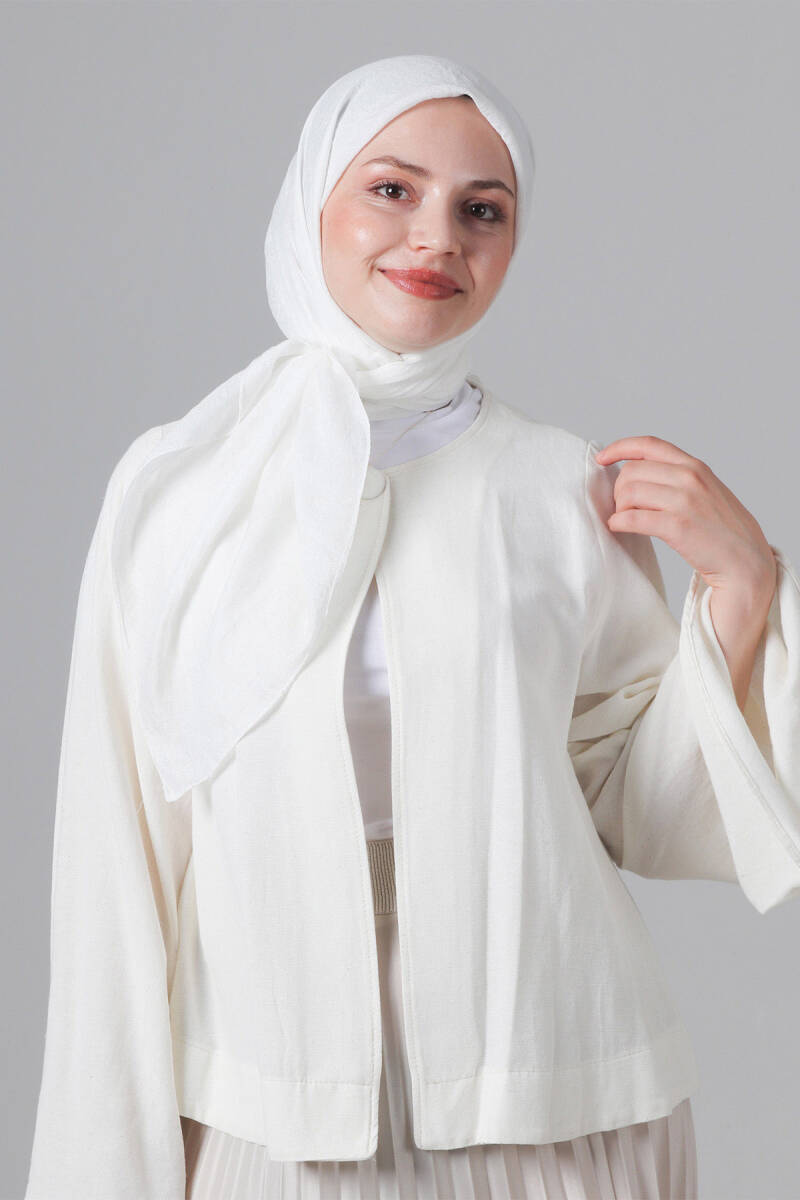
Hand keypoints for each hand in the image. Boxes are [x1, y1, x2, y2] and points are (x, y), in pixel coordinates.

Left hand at [594, 435, 776, 707]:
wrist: (746, 562)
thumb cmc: (721, 530)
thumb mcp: (704, 491)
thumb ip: (677, 478)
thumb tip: (634, 474)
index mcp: (694, 466)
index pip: (648, 445)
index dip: (619, 448)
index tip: (602, 458)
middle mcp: (690, 477)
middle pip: (631, 472)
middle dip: (618, 490)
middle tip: (622, 508)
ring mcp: (684, 501)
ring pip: (627, 493)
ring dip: (618, 508)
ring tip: (624, 520)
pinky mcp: (677, 526)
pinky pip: (632, 518)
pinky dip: (618, 523)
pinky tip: (620, 529)